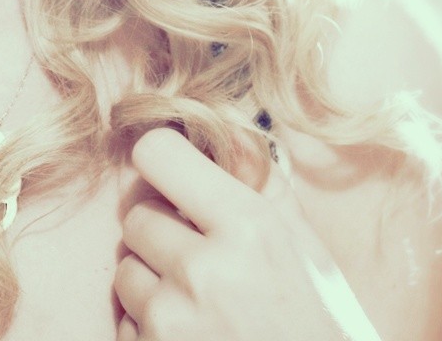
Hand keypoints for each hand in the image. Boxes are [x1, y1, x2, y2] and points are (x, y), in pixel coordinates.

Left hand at [114, 126, 380, 340]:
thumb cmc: (316, 326)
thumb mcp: (309, 252)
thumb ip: (265, 185)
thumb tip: (225, 123)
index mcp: (248, 227)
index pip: (156, 153)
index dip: (164, 159)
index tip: (174, 174)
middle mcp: (202, 269)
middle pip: (137, 214)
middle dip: (163, 229)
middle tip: (200, 253)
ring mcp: (170, 319)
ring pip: (125, 269)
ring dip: (153, 280)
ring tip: (200, 301)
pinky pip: (124, 321)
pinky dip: (148, 326)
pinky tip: (193, 334)